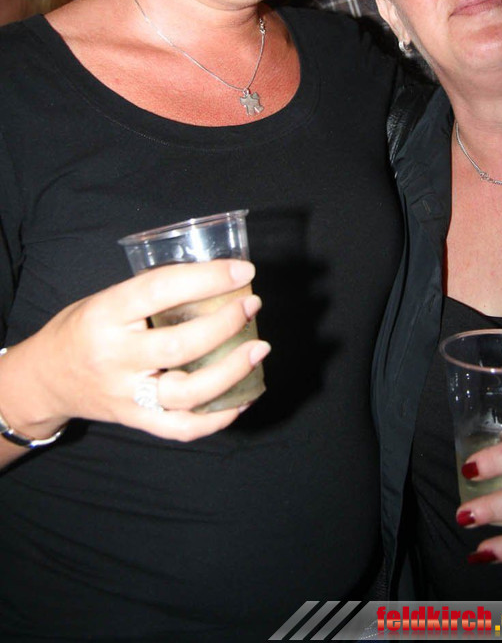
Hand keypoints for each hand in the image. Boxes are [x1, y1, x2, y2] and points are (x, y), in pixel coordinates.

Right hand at [0, 259, 268, 448]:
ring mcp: (126, 394)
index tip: (243, 271)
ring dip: (231, 371)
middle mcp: (115, 356)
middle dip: (225, 324)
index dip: (207, 278)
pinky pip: (182, 427)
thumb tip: (215, 280)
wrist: (45, 379)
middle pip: (179, 346)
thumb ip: (152, 293)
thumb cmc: (83, 328)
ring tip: (258, 348)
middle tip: (252, 306)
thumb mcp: (106, 299)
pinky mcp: (135, 420)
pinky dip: (218, 418)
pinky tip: (243, 398)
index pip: (160, 289)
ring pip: (186, 392)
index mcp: (106, 314)